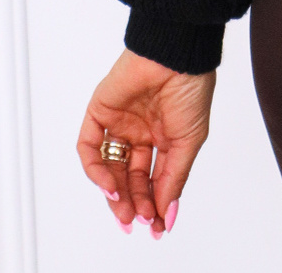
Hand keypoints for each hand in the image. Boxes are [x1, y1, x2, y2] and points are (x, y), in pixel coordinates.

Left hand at [76, 48, 214, 236]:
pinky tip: (111, 187)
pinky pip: (90, 148)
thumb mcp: (188, 141)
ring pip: (108, 168)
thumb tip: (167, 214)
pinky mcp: (99, 112)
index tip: (157, 226)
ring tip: (127, 210)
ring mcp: (118, 123)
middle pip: (129, 178)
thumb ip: (174, 179)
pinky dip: (96, 171)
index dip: (153, 203)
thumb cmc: (191, 88)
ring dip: (115, 194)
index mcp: (163, 136)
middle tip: (138, 222)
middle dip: (133, 203)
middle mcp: (139, 131)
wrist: (175, 54)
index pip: (152, 178)